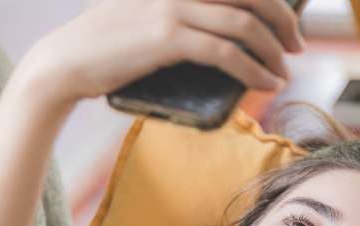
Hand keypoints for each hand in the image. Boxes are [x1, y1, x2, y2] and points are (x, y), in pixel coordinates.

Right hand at [20, 0, 305, 106]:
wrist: (62, 63)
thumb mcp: (141, 18)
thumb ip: (175, 17)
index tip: (286, 23)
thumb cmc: (100, 50)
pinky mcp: (167, 38)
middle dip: (284, 20)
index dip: (271, 1)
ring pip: (245, 22)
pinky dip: (253, 70)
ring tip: (283, 72)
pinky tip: (265, 83)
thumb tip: (212, 38)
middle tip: (297, 46)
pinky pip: (225, 51)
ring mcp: (173, 7)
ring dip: (273, 50)